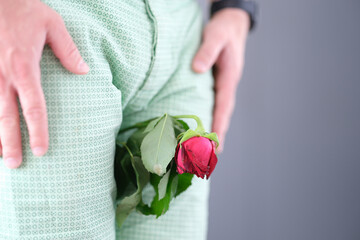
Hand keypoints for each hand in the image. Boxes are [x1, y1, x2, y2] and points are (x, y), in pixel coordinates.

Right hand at [0, 0, 88, 168]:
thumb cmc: (23, 8)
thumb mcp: (52, 25)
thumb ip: (68, 51)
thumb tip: (84, 71)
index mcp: (24, 69)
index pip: (34, 107)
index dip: (38, 131)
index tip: (42, 151)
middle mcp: (3, 76)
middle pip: (7, 117)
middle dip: (10, 143)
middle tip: (15, 165)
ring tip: (0, 157)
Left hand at [192, 9, 249, 152]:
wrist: (230, 25)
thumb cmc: (223, 31)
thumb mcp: (215, 36)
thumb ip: (207, 51)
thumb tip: (196, 69)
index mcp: (229, 78)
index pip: (224, 107)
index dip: (219, 125)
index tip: (215, 144)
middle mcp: (226, 86)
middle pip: (222, 115)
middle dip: (217, 136)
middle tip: (210, 158)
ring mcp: (221, 87)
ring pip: (217, 112)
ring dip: (213, 131)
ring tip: (205, 151)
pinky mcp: (215, 85)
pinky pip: (211, 105)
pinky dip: (207, 118)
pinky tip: (199, 128)